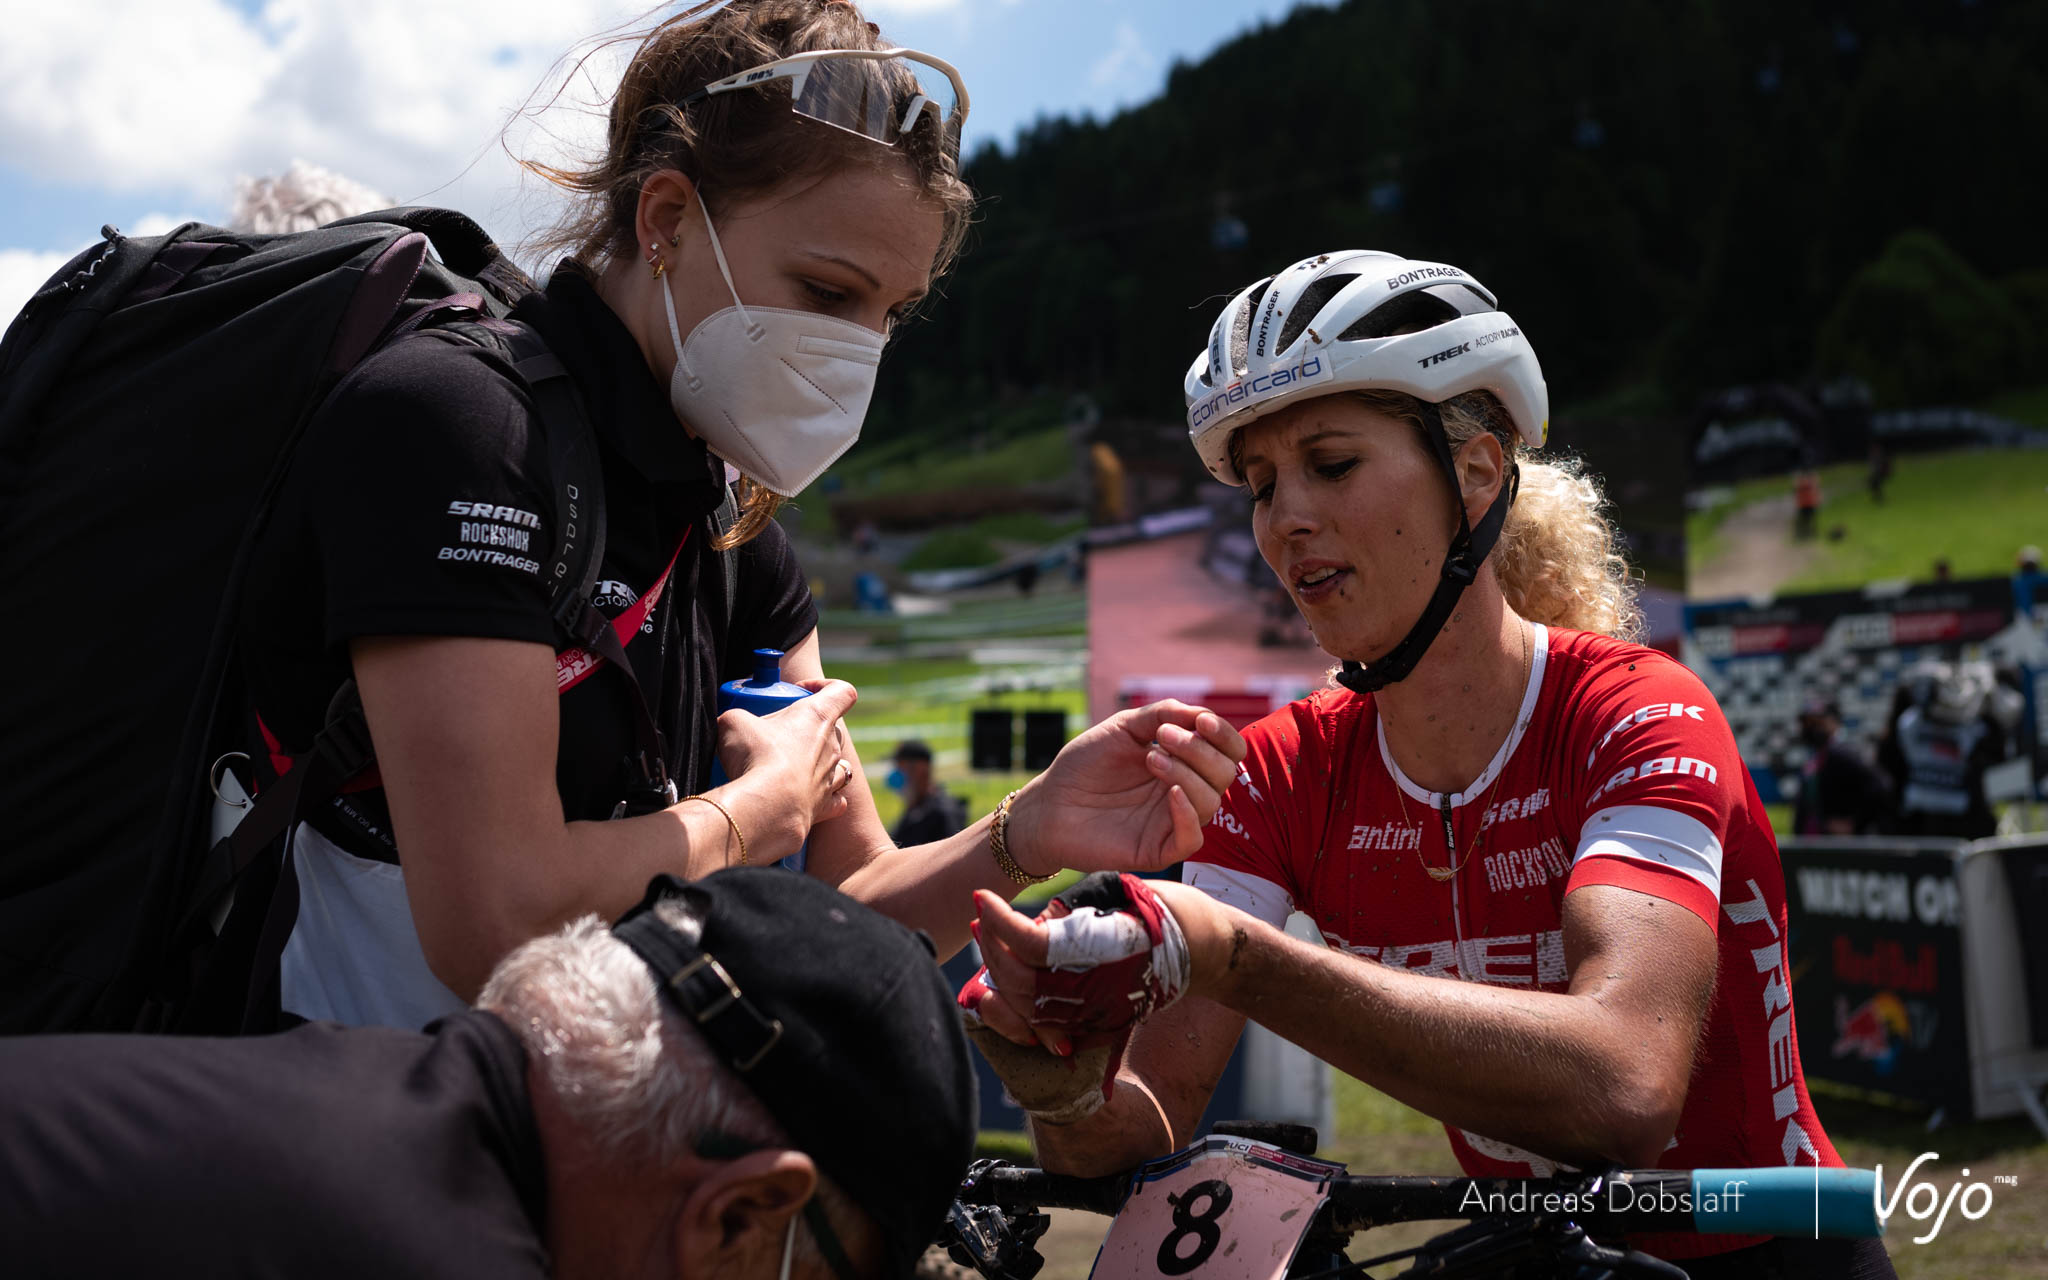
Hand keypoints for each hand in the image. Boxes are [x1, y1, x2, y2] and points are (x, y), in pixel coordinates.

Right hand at [712, 680, 859, 855]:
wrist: (766, 807)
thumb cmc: (755, 757)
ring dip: (820, 764)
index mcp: (817, 717)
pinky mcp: (826, 807)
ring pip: (839, 765)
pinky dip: (823, 797)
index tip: (799, 692)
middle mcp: (832, 746)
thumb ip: (737, 717)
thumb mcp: (733, 722)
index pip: (842, 692)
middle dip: (810, 730)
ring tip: (793, 769)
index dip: (824, 687)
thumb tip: (732, 726)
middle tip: (780, 737)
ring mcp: (831, 778)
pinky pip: (835, 800)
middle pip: (834, 730)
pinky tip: (805, 797)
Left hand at [957, 872, 1198, 1121]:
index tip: (982, 895)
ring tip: (987, 940)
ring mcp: (1095, 1015)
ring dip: (998, 976)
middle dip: (992, 946)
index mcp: (1099, 955)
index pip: (1031, 946)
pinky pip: (1045, 1026)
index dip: (999, 922)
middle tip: (982, 914)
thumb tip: (1025, 928)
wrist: (1206, 950)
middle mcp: (1094, 994)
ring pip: (1027, 1009)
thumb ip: (1067, 912)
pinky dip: (1015, 1010)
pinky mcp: (1098, 1025)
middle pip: (1021, 981)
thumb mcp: (1114, 893)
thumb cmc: (1163, 910)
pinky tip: (998, 985)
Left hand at [1007, 701, 1246, 876]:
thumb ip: (1162, 714)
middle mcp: (1184, 792)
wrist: (1048, 803)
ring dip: (1188, 773)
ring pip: (1211, 802)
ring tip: (1152, 758)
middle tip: (1162, 737)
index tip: (1202, 720)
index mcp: (1183, 762)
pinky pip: (1192, 838)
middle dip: (1200, 750)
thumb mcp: (1123, 728)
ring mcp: (1172, 821)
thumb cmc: (1084, 764)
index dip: (1224, 735)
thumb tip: (1201, 713)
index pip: (1227, 752)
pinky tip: (1171, 793)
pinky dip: (1188, 813)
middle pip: (1225, 774)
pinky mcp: (1158, 849)